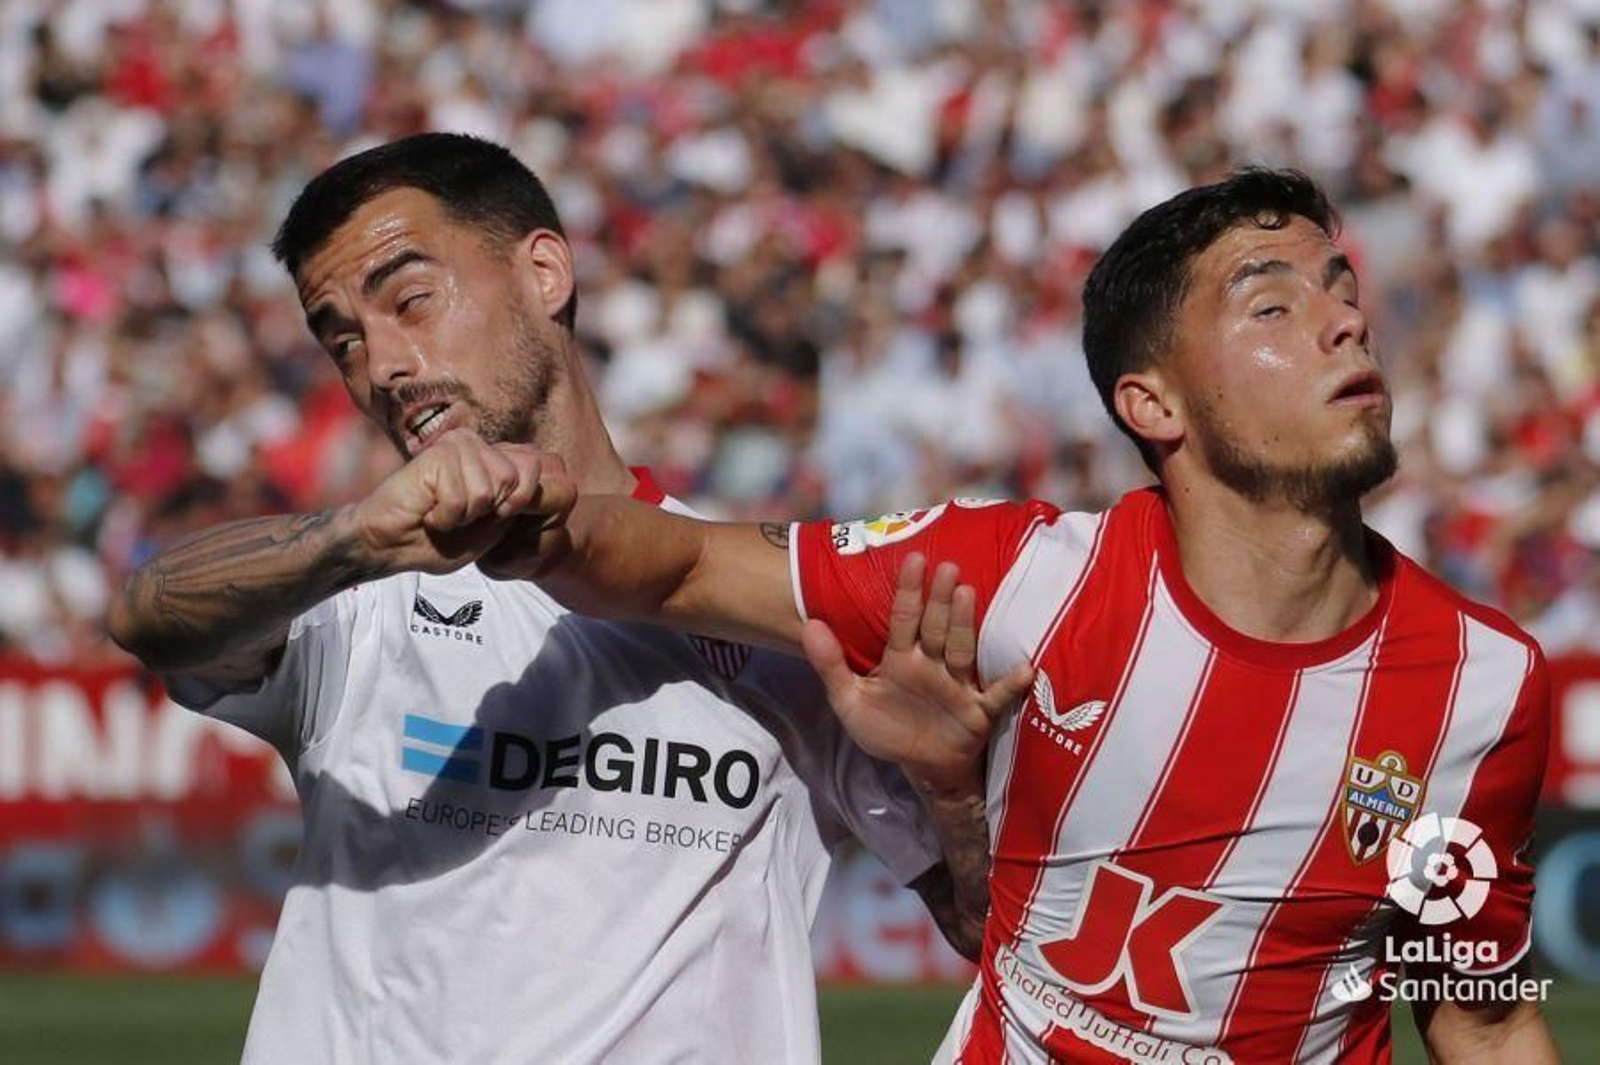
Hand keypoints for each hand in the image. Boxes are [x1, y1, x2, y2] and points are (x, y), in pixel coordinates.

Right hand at [349, 428, 573, 576]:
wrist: (389, 545)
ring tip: (440, 512)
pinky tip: (427, 512)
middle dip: (488, 513)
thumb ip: (515, 502)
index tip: (486, 518)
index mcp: (495, 461)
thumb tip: (536, 469)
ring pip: (489, 492)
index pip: (536, 468)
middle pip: (515, 482)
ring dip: (463, 516)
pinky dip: (445, 517)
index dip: (517, 503)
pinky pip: (462, 498)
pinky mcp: (438, 453)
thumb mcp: (491, 528)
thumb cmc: (436, 540)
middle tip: (457, 515)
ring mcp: (459, 445)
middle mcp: (479, 446)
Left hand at [802, 553, 1034, 797]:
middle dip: (940, 600)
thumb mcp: (850, 702)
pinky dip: (1009, 684)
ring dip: (966, 624)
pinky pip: (997, 696)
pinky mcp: (979, 710)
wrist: (922, 767)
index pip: (904, 619)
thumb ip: (830, 665)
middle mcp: (933, 664)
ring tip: (967, 594)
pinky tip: (1024, 669)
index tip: (913, 561)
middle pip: (937, 627)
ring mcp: (958, 684)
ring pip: (962, 650)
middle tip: (947, 567)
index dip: (908, 592)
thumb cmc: (887, 728)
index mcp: (902, 658)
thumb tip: (808, 624)